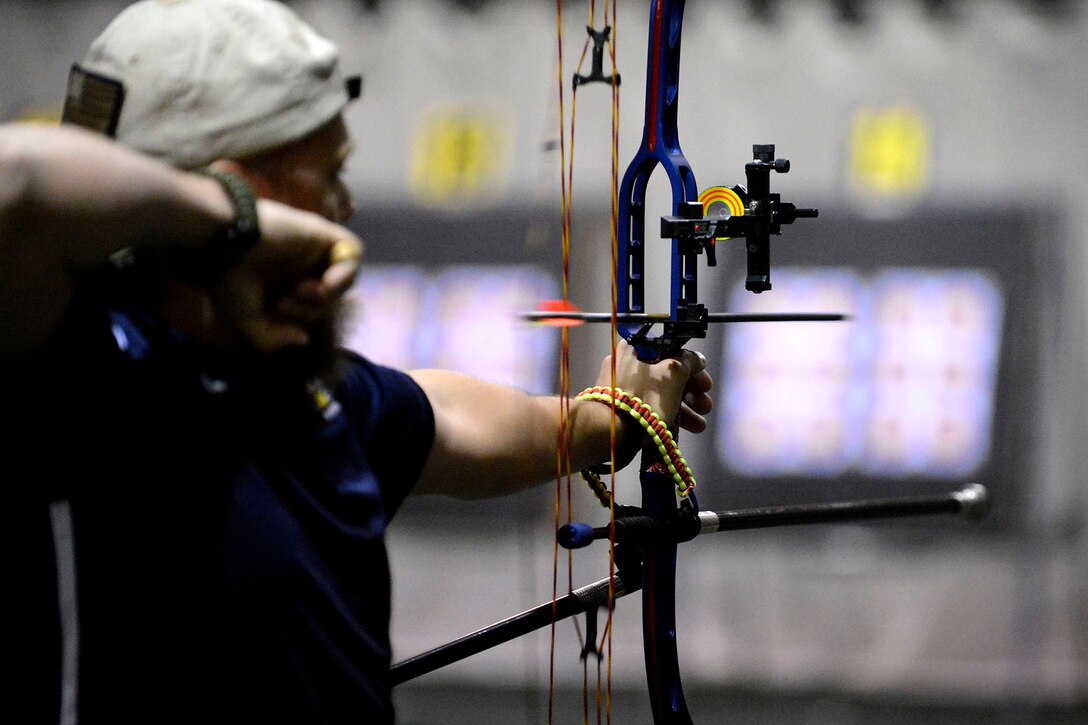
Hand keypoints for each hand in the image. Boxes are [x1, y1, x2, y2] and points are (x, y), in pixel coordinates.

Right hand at [210, 199, 362, 352]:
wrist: (223, 244)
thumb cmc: (227, 280)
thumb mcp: (246, 320)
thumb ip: (273, 338)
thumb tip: (304, 340)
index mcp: (283, 284)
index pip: (312, 308)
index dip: (301, 318)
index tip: (276, 312)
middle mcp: (300, 267)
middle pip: (328, 298)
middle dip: (310, 310)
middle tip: (283, 302)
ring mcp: (311, 250)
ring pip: (344, 278)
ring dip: (328, 295)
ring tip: (302, 290)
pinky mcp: (321, 233)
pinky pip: (353, 251)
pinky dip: (346, 272)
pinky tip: (326, 283)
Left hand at [588, 341, 712, 468]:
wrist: (609, 430)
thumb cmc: (643, 397)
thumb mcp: (672, 374)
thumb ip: (689, 362)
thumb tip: (698, 359)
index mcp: (635, 349)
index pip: (672, 353)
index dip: (693, 369)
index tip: (706, 384)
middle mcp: (626, 364)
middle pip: (667, 375)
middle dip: (692, 393)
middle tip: (706, 406)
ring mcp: (622, 387)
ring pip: (659, 393)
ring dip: (684, 408)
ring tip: (699, 426)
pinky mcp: (621, 407)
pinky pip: (649, 406)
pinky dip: (667, 415)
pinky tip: (685, 430)